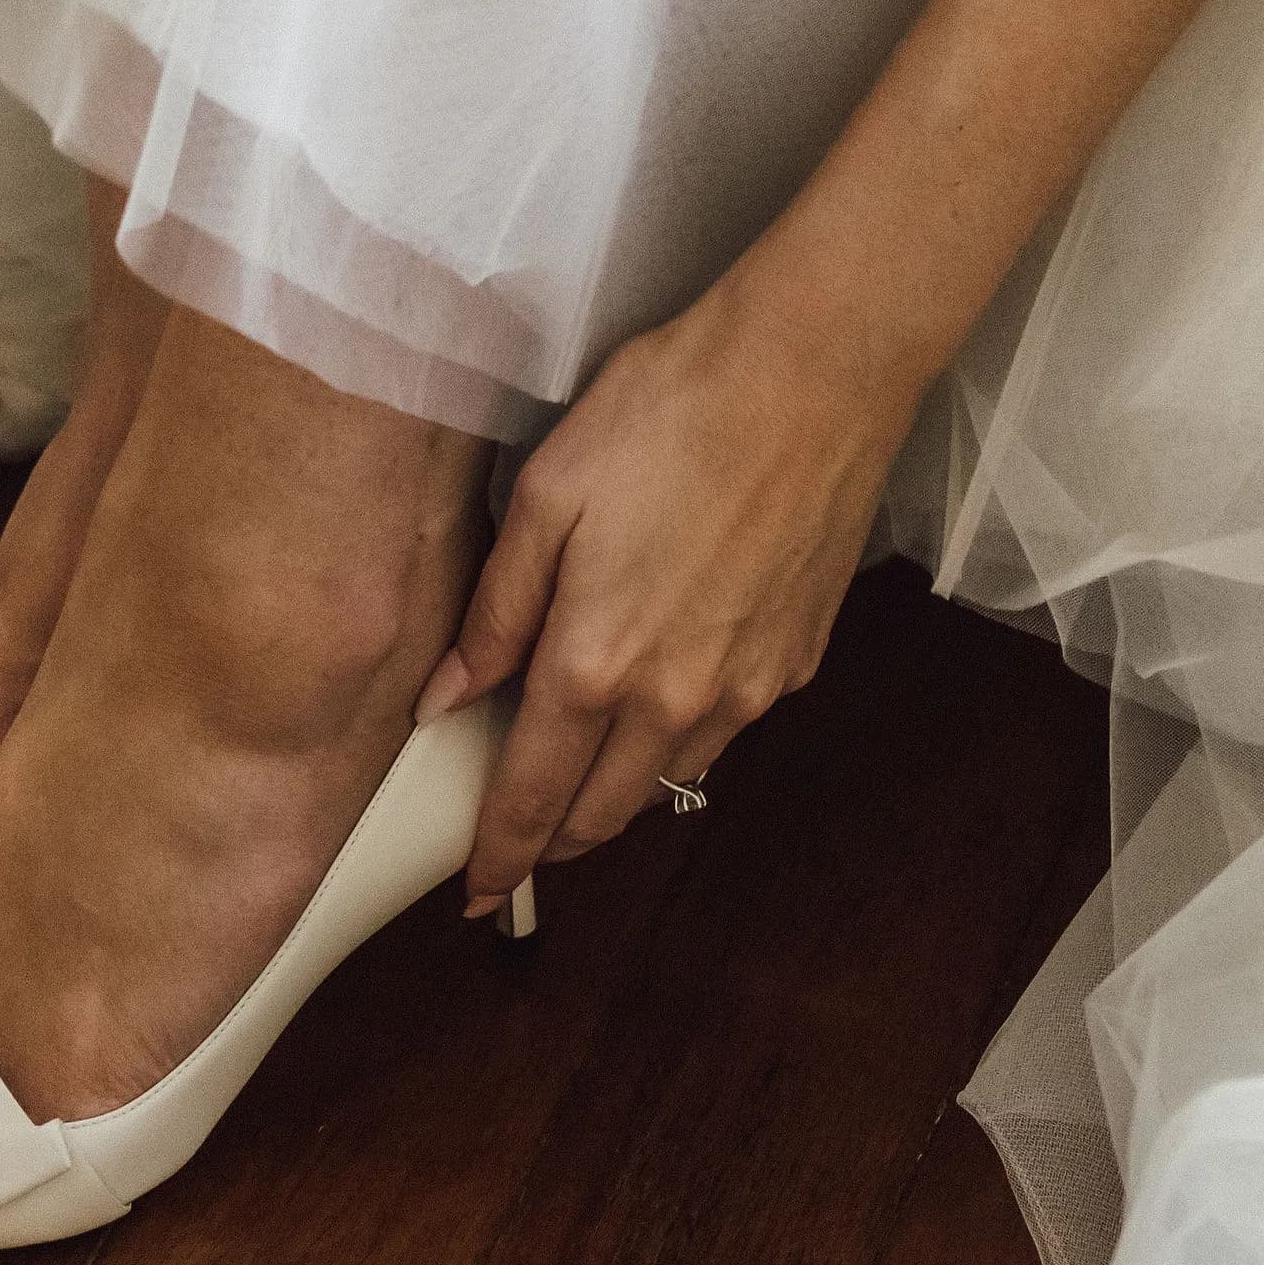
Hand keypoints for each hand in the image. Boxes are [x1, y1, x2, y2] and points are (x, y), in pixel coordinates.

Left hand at [416, 254, 929, 910]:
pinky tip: (661, 702)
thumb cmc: (671, 411)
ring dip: (617, 795)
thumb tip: (450, 697)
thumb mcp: (547, 496)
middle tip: (517, 845)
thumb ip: (496, 612)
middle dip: (553, 841)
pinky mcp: (794, 661)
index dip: (498, 853)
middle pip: (602, 813)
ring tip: (581, 778)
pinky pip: (725, 731)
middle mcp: (676, 699)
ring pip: (668, 781)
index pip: (532, 794)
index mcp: (595, 662)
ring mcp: (747, 688)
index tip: (474, 891)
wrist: (813, 373)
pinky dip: (682, 739)